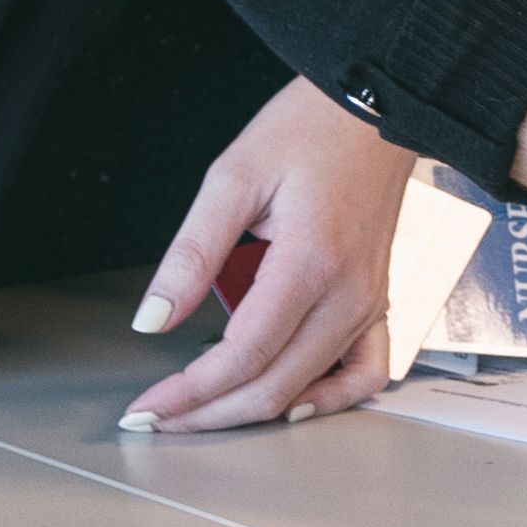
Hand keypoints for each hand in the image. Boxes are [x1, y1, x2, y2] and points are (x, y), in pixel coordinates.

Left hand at [122, 83, 420, 431]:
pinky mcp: (379, 301)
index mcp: (310, 260)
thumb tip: (153, 318)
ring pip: (311, 390)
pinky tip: (292, 401)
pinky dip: (329, 399)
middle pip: (274, 386)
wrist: (376, 108)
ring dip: (253, 413)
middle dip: (208, 413)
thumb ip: (191, 254)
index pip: (242, 354)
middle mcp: (348, 292)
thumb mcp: (232, 178)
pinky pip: (367, 374)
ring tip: (205, 413)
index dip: (188, 391)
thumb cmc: (309, 130)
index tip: (147, 405)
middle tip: (159, 417)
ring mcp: (370, 302)